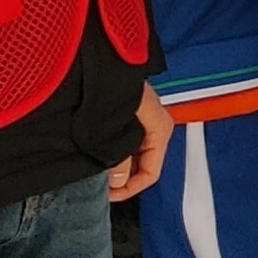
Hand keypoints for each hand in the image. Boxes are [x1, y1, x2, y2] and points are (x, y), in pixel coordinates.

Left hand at [106, 85, 170, 200]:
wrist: (100, 63)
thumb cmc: (115, 87)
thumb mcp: (117, 129)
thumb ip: (119, 157)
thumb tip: (118, 180)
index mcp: (161, 130)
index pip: (151, 173)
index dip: (130, 188)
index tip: (108, 195)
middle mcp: (156, 126)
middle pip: (144, 164)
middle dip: (123, 177)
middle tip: (100, 185)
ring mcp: (144, 121)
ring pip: (134, 154)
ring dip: (116, 165)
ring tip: (96, 171)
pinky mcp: (130, 116)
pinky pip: (127, 143)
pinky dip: (113, 153)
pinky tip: (97, 155)